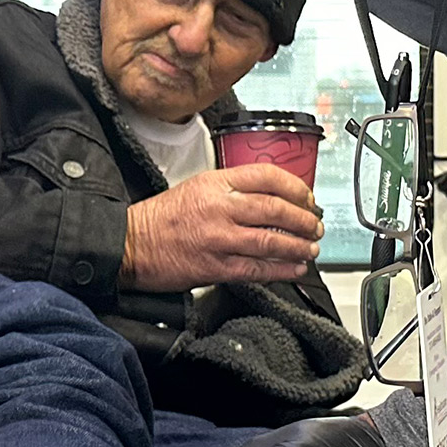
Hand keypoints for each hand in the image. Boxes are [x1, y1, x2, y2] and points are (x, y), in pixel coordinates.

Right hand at [123, 164, 321, 287]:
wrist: (131, 244)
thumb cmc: (161, 217)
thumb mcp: (197, 187)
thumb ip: (232, 189)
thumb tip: (270, 198)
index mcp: (216, 183)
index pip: (267, 177)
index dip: (295, 188)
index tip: (307, 197)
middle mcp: (220, 207)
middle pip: (276, 209)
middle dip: (304, 219)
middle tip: (315, 226)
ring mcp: (219, 238)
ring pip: (272, 240)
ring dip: (298, 246)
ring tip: (311, 248)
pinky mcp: (216, 267)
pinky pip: (258, 268)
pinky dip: (282, 269)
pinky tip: (294, 268)